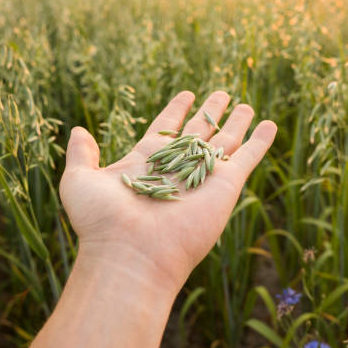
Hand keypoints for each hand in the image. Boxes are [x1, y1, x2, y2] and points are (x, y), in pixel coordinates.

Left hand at [59, 91, 276, 291]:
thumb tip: (78, 131)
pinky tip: (270, 125)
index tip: (187, 94)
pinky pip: (248, 158)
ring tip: (246, 105)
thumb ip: (81, 154)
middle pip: (198, 133)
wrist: (130, 253)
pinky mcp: (226, 186)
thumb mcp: (79, 181)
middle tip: (221, 93)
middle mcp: (176, 168)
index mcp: (146, 162)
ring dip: (237, 123)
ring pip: (225, 142)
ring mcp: (203, 177)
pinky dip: (260, 142)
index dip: (176, 110)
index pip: (166, 129)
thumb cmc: (101, 221)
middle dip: (210, 113)